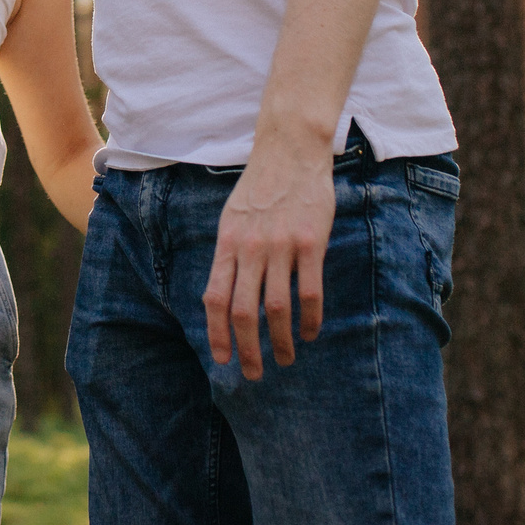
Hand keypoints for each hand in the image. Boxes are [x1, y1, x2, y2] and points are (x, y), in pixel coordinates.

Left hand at [203, 143, 335, 377]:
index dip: (217, 334)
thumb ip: (229, 254)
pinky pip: (309, 292)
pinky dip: (309, 319)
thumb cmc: (260, 186)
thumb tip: (223, 294)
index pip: (215, 298)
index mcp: (227, 243)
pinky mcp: (310, 243)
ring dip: (280, 341)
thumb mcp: (231, 217)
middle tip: (253, 374)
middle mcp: (249, 248)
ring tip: (286, 358)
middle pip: (242, 312)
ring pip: (276, 308)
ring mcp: (280, 246)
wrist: (290, 150)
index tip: (223, 360)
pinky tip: (310, 332)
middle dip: (247, 350)